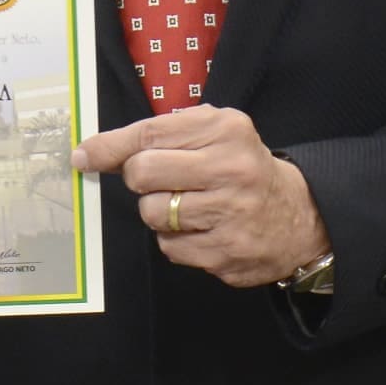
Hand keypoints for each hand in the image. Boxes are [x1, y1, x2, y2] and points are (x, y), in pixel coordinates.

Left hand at [72, 106, 327, 288]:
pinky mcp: (225, 253)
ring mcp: (229, 214)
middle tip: (158, 181)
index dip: (109, 147)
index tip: (85, 155)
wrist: (301, 216)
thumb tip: (95, 151)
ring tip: (188, 206)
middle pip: (143, 173)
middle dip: (139, 179)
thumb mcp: (217, 133)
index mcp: (226, 131)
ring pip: (152, 214)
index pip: (150, 134)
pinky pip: (170, 247)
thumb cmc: (243, 168)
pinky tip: (201, 229)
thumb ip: (164, 134)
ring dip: (159, 212)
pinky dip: (176, 240)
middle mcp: (231, 169)